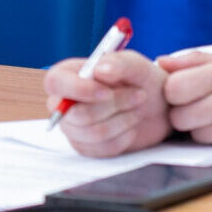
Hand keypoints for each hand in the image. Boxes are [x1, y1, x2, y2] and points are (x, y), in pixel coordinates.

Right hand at [41, 50, 170, 157]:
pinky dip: (124, 138)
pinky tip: (131, 126)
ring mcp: (73, 128)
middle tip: (139, 95)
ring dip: (123, 121)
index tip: (106, 92)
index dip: (78, 90)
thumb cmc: (141, 80)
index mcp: (67, 75)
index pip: (55, 82)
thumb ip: (119, 63)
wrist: (156, 107)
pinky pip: (102, 149)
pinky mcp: (86, 147)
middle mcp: (64, 102)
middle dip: (114, 106)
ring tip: (137, 109)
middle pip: (76, 114)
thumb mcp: (136, 65)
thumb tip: (100, 70)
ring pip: (92, 133)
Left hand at [157, 50, 211, 147]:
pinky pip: (211, 145)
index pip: (172, 87)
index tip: (183, 88)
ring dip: (198, 127)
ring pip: (192, 133)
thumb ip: (194, 61)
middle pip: (178, 115)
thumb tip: (160, 63)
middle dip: (182, 111)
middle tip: (199, 103)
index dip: (172, 90)